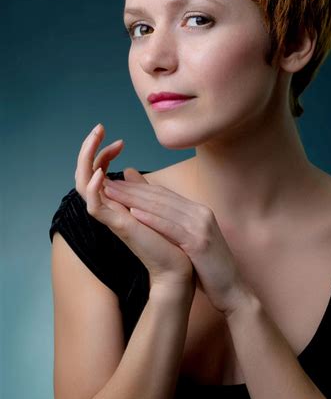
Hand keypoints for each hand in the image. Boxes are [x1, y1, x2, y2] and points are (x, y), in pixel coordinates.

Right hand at [74, 123, 195, 291]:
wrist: (178, 270)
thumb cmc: (169, 243)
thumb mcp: (155, 207)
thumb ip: (141, 190)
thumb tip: (132, 171)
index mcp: (118, 204)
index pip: (98, 172)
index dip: (103, 154)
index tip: (119, 141)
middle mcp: (111, 209)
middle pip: (85, 174)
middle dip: (88, 149)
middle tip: (98, 128)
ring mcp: (113, 218)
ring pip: (83, 185)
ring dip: (86, 159)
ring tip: (95, 139)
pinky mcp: (119, 227)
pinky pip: (96, 207)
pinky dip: (94, 189)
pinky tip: (101, 173)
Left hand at [102, 175, 251, 314]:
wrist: (232, 290)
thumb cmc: (209, 269)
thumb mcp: (192, 242)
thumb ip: (176, 226)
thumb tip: (153, 216)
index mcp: (199, 211)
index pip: (165, 195)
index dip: (140, 188)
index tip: (117, 184)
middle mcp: (201, 213)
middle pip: (162, 198)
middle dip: (133, 189)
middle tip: (109, 184)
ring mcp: (202, 226)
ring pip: (164, 209)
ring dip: (136, 200)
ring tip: (113, 194)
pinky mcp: (200, 242)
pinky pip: (172, 228)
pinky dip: (153, 220)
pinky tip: (134, 214)